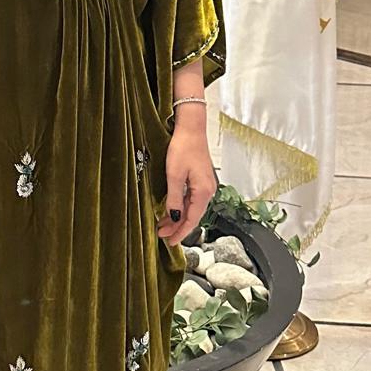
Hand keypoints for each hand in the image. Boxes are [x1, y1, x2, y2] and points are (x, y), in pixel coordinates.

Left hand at [156, 123, 216, 246]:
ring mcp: (205, 185)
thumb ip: (174, 198)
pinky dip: (181, 207)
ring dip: (178, 217)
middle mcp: (208, 191)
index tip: (170, 242)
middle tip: (162, 235)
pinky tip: (171, 210)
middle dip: (177, 227)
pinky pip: (191, 199)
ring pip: (191, 208)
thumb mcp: (174, 175)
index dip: (180, 232)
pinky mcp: (200, 179)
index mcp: (203, 192)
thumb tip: (174, 216)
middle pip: (193, 215)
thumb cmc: (183, 147)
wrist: (191, 128)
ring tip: (163, 225)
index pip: (192, 219)